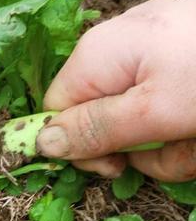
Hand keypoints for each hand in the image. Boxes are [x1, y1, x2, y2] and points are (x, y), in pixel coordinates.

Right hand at [37, 0, 195, 179]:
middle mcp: (117, 53)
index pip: (57, 115)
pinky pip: (177, 106)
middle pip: (109, 124)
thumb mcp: (156, 110)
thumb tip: (40, 143)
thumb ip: (97, 129)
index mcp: (96, 59)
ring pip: (150, 123)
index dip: (81, 149)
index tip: (117, 167)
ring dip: (181, 143)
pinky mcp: (184, 59)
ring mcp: (156, 55)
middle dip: (148, 150)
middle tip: (183, 147)